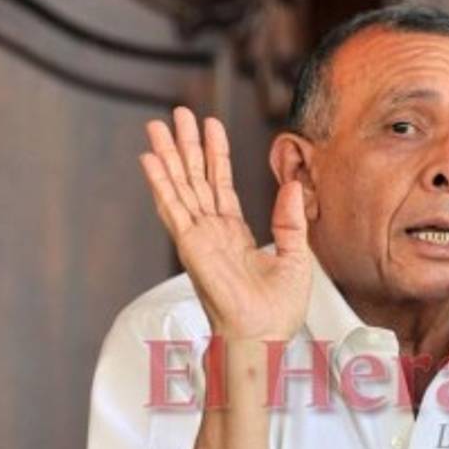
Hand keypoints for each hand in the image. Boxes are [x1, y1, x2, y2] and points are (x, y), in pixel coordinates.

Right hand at [139, 106, 311, 341]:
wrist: (265, 334)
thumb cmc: (278, 308)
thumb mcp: (297, 255)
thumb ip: (292, 219)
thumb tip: (293, 185)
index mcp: (234, 233)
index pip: (221, 184)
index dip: (216, 154)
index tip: (210, 126)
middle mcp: (212, 231)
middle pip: (195, 178)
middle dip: (186, 145)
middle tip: (177, 113)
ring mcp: (199, 237)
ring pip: (180, 187)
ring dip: (168, 156)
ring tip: (157, 126)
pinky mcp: (191, 246)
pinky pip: (173, 209)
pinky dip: (161, 184)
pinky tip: (151, 160)